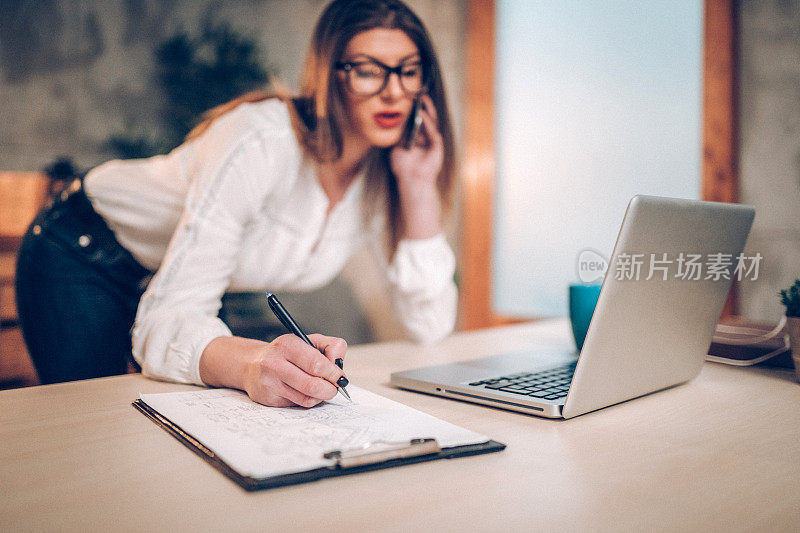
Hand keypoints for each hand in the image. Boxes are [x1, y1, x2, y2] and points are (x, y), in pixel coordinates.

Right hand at [199, 334, 346, 407]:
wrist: (251, 364)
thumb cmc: (286, 353)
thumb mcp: (308, 341)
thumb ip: (331, 347)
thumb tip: (339, 367)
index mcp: (287, 345)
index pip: (316, 364)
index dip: (333, 373)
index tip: (340, 377)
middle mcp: (274, 364)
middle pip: (312, 385)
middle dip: (329, 389)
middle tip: (334, 388)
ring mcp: (269, 383)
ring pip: (306, 399)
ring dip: (320, 397)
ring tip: (321, 389)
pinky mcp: (268, 399)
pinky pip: (297, 405)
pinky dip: (307, 400)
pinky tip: (304, 392)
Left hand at [389, 94, 444, 239]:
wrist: (411, 181)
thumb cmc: (403, 168)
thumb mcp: (396, 148)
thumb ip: (398, 136)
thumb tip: (394, 123)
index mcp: (417, 138)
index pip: (416, 120)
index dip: (414, 109)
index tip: (408, 97)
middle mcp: (426, 138)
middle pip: (426, 118)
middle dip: (422, 105)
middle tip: (417, 93)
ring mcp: (432, 142)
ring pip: (432, 122)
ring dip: (428, 110)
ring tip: (422, 98)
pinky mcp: (437, 147)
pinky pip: (433, 132)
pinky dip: (428, 123)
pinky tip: (423, 114)